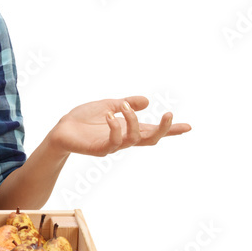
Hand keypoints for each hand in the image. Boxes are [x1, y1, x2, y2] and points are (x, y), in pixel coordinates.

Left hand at [45, 96, 190, 157]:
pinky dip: (116, 127)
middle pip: (151, 139)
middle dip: (164, 129)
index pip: (153, 130)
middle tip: (169, 114)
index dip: (170, 130)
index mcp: (128, 129)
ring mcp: (113, 146)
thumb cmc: (83, 119)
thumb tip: (147, 101)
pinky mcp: (100, 149)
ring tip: (123, 107)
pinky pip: (114, 141)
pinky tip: (111, 116)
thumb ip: (127, 104)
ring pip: (134, 139)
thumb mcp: (108, 105)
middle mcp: (124, 139)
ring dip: (132, 120)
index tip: (189, 126)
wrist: (62, 129)